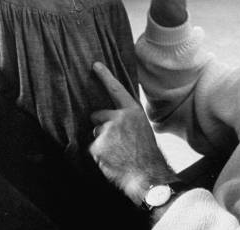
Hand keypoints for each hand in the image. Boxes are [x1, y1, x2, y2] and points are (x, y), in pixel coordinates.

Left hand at [89, 62, 176, 204]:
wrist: (147, 174)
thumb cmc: (146, 152)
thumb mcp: (142, 127)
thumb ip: (127, 118)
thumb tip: (112, 117)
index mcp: (132, 111)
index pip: (116, 90)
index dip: (105, 76)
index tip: (95, 65)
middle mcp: (119, 117)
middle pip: (97, 115)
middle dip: (101, 125)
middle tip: (115, 140)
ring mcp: (107, 131)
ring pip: (95, 134)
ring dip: (101, 142)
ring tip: (118, 152)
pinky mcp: (98, 146)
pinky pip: (93, 148)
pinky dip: (99, 155)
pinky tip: (112, 160)